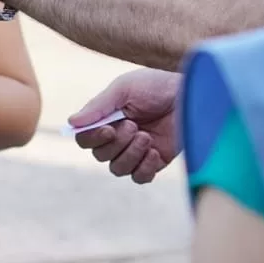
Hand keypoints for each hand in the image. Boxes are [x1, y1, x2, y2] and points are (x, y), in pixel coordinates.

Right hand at [70, 68, 181, 184]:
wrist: (191, 93)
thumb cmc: (157, 85)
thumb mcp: (124, 89)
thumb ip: (99, 106)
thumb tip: (71, 123)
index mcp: (106, 118)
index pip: (86, 139)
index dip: (93, 139)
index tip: (109, 130)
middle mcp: (118, 136)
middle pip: (101, 156)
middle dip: (117, 144)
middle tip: (135, 126)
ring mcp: (136, 150)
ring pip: (118, 169)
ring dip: (131, 155)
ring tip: (147, 136)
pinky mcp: (155, 161)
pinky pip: (140, 177)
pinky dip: (145, 168)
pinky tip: (155, 151)